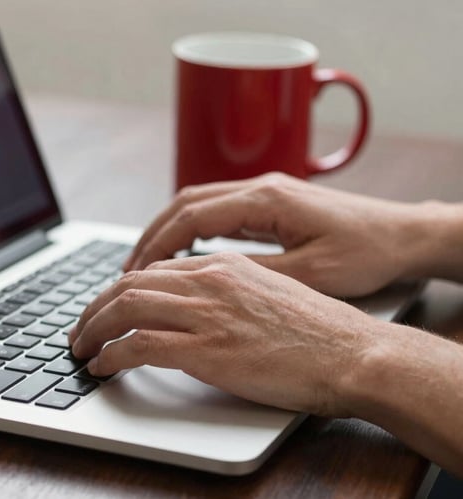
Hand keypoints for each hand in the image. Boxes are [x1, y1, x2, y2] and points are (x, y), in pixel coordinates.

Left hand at [69, 252, 387, 416]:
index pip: (152, 269)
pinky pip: (140, 345)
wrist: (354, 352)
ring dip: (93, 330)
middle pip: (128, 284)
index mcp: (223, 265)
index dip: (118, 290)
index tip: (105, 308)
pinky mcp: (208, 349)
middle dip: (94, 308)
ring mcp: (208, 313)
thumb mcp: (269, 292)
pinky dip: (112, 355)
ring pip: (125, 309)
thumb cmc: (319, 331)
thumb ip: (228, 291)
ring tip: (81, 348)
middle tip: (79, 329)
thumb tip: (197, 305)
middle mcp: (210, 281)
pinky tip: (104, 366)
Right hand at [125, 173, 430, 296]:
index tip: (134, 272)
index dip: (157, 244)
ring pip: (197, 203)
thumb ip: (255, 273)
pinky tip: (183, 254)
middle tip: (128, 270)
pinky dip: (190, 231)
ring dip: (167, 231)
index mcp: (266, 199)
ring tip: (146, 264)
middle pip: (185, 202)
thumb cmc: (366, 253)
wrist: (403, 234)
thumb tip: (205, 281)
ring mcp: (264, 192)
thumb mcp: (309, 273)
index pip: (191, 216)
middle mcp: (260, 187)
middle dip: (151, 235)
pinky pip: (217, 211)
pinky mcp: (270, 203)